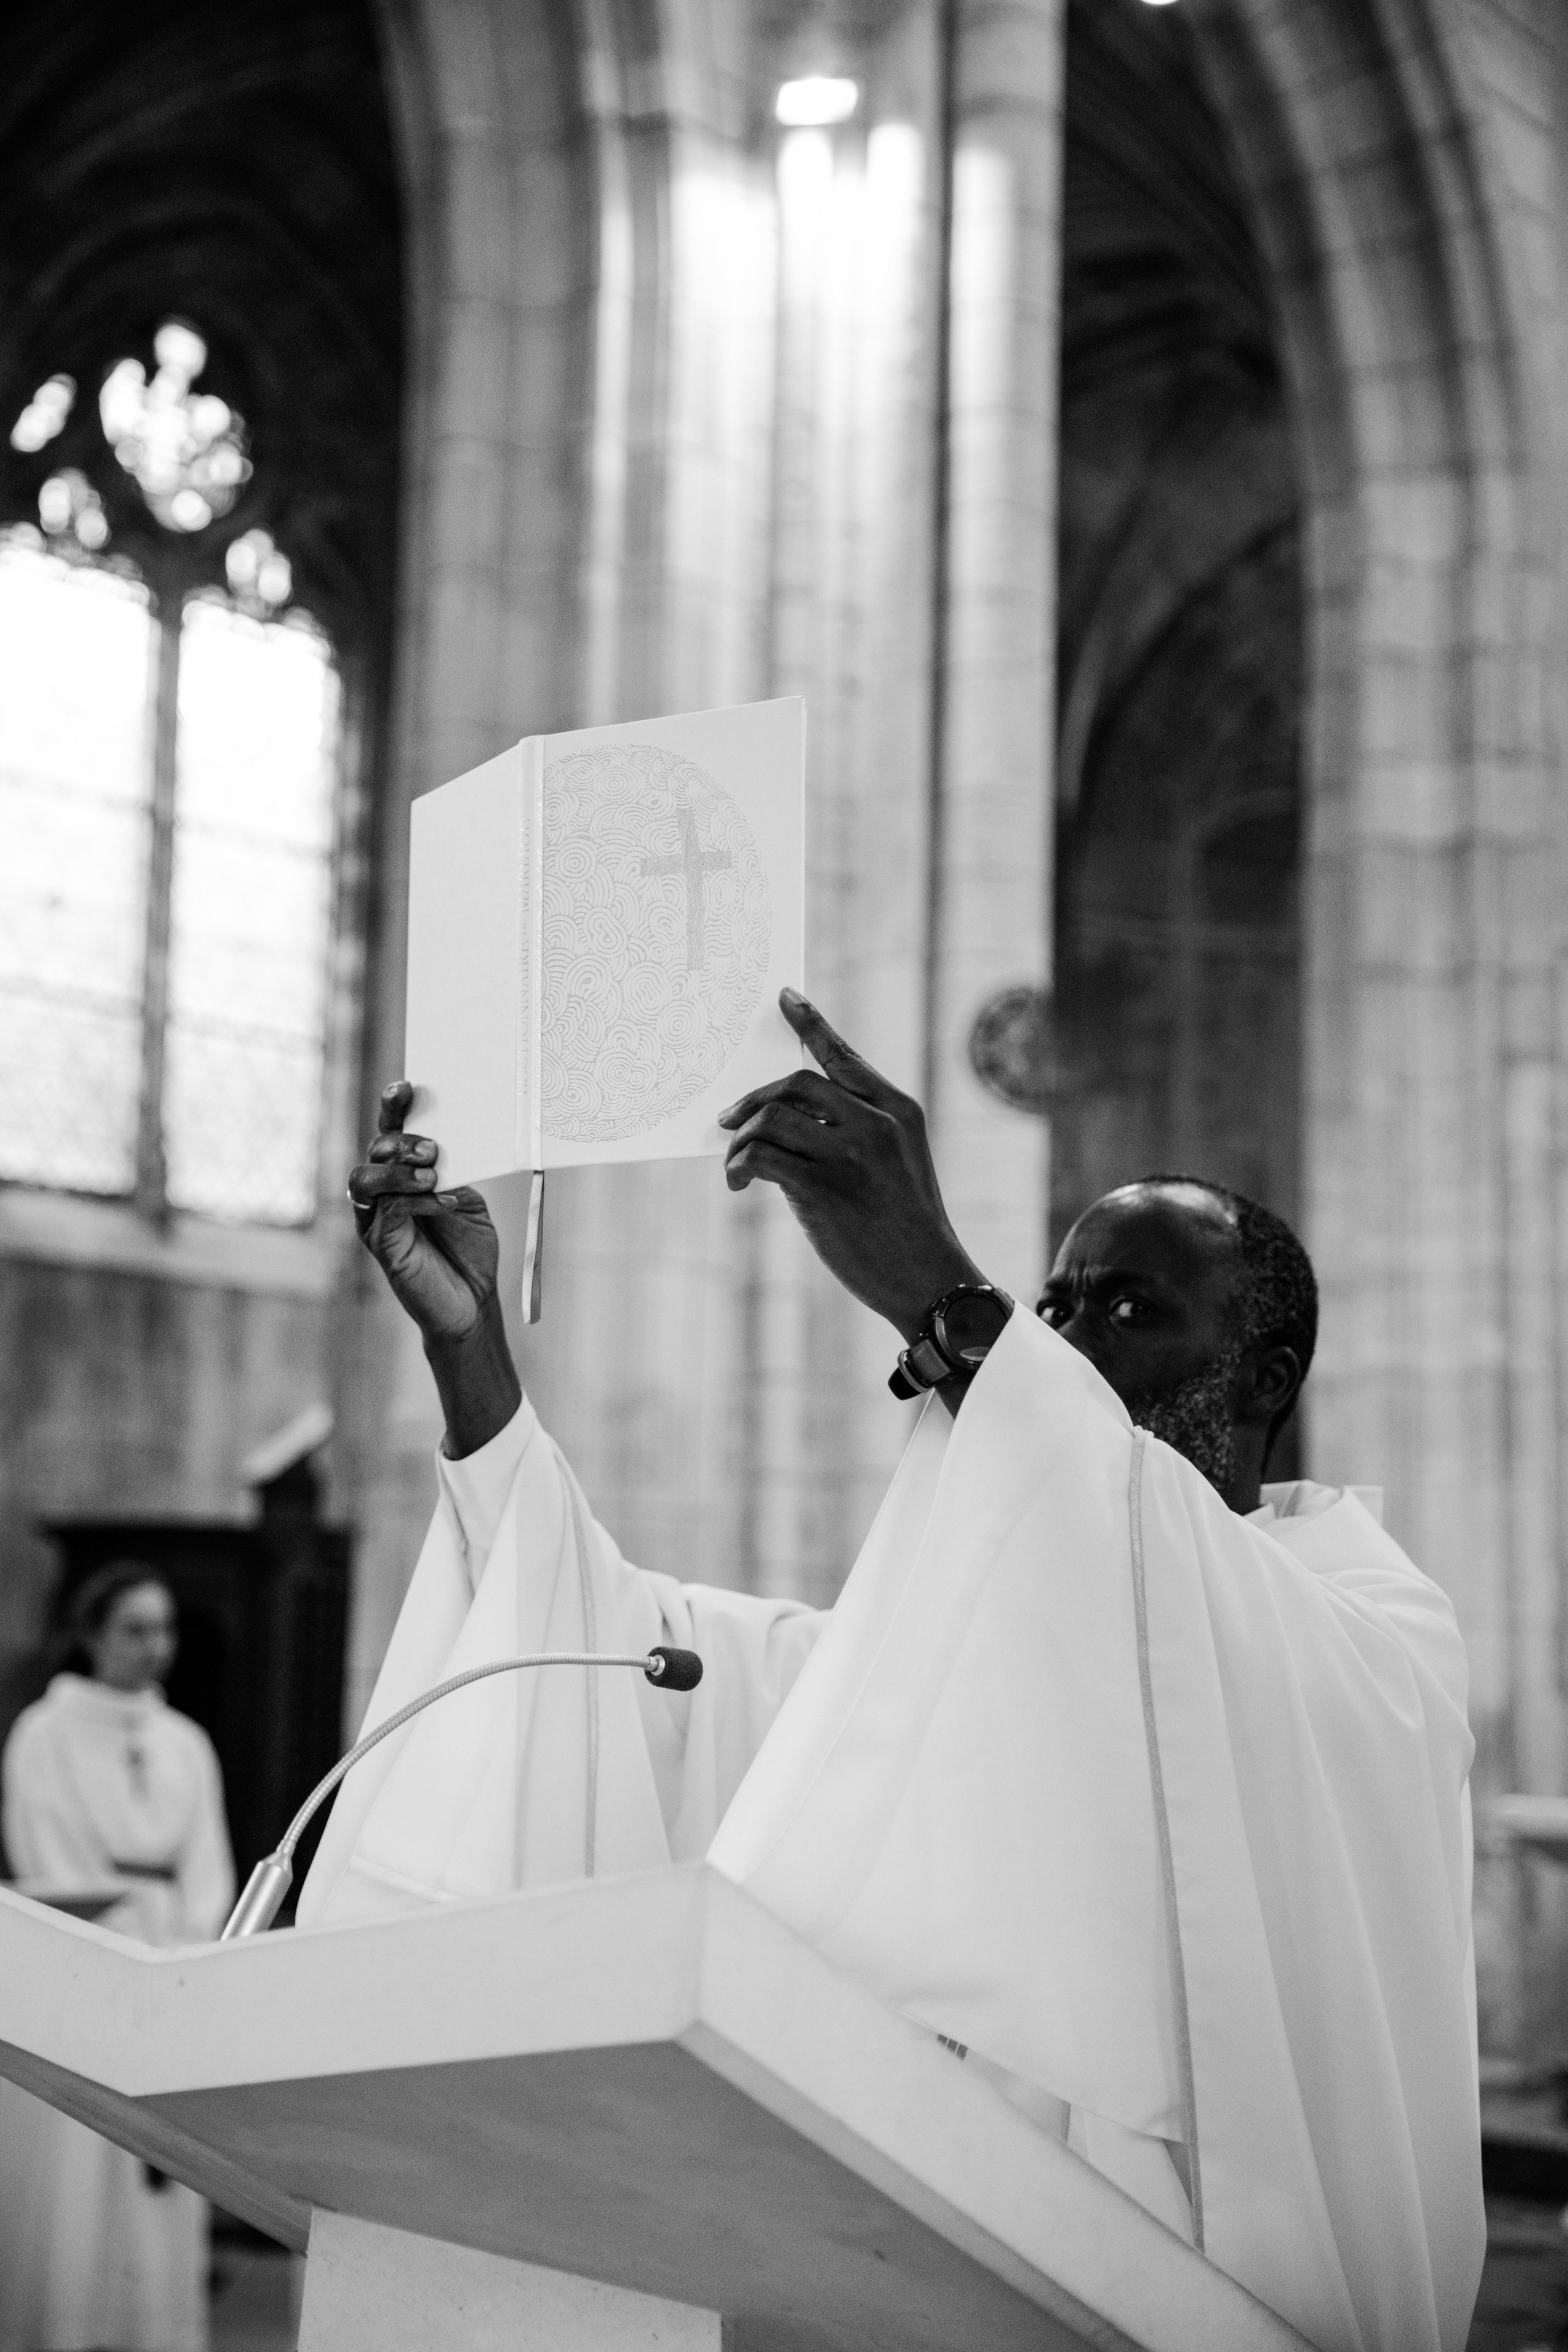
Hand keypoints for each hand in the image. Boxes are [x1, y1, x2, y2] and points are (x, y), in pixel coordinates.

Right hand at [348, 1083, 497, 1341]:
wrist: (473, 1301)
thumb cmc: (469, 1250)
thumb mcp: (466, 1198)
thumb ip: (453, 1171)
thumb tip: (447, 1141)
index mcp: (404, 1176)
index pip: (390, 1133)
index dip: (392, 1108)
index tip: (406, 1087)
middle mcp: (384, 1194)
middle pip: (374, 1150)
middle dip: (401, 1141)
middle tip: (433, 1148)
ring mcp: (377, 1220)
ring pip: (364, 1178)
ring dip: (398, 1170)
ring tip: (432, 1176)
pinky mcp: (380, 1245)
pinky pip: (385, 1211)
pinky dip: (414, 1201)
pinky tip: (442, 1203)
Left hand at [720, 991, 984, 1340]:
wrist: (929, 1280)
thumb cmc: (906, 1226)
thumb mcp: (900, 1163)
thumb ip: (858, 1130)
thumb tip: (786, 1117)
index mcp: (899, 1109)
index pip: (844, 1056)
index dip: (811, 1023)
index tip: (785, 999)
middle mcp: (877, 1123)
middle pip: (796, 1083)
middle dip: (753, 1099)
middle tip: (728, 1120)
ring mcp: (851, 1154)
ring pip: (772, 1118)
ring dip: (741, 1139)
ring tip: (736, 1164)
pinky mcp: (825, 1189)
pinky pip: (761, 1157)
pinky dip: (739, 1166)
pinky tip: (739, 1182)